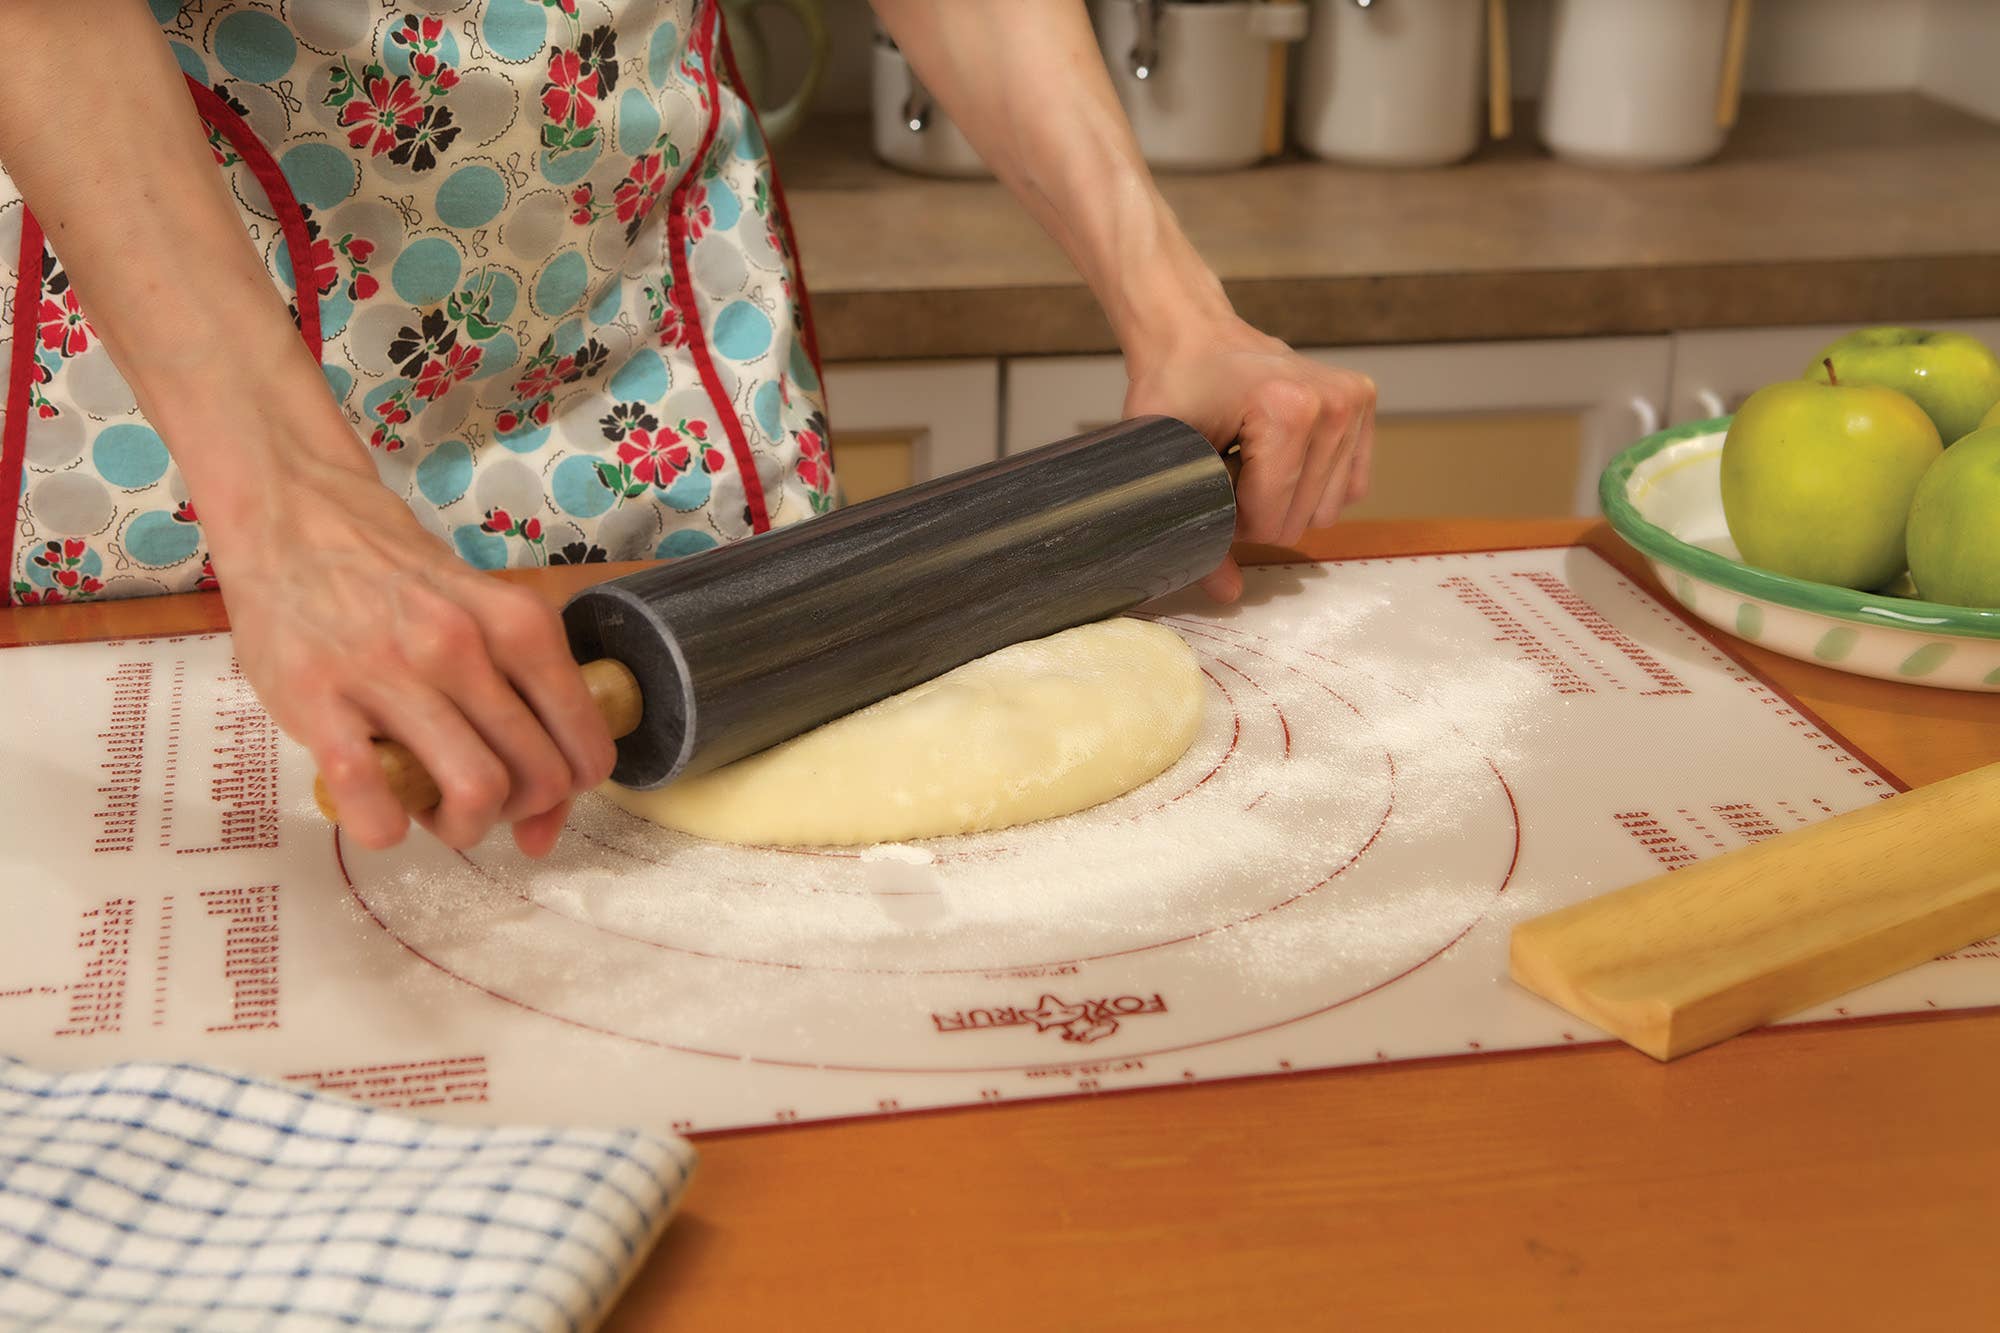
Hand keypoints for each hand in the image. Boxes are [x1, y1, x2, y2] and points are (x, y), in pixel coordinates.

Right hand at [217, 447, 615, 857]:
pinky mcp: (316, 696)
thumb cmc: (400, 581)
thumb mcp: (485, 617)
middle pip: (537, 777)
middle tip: (482, 801)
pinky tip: (383, 815)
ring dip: (464, 827)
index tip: (539, 797)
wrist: (296, 516)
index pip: (584, 745)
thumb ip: (525, 704)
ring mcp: (388, 670)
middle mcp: (462, 645)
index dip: (570, 793)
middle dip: (518, 813)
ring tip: (437, 811)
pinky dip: (387, 827)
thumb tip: (547, 824)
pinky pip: (370, 792)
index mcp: (520, 625)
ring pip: (474, 790)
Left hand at [1125, 317, 1376, 601]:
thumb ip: (1192, 528)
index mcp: (1287, 409)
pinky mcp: (1364, 400)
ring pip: (1327, 509)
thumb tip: (1227, 595)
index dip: (1232, 521)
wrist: (1194, 335)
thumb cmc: (1175, 390)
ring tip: (1252, 458)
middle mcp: (1333, 402)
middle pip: (1301, 519)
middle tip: (1228, 469)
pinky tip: (1281, 454)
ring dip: (1285, 499)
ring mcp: (1353, 399)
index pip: (1271, 518)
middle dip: (1259, 512)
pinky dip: (1312, 484)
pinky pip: (1349, 486)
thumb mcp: (1167, 459)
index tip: (1209, 484)